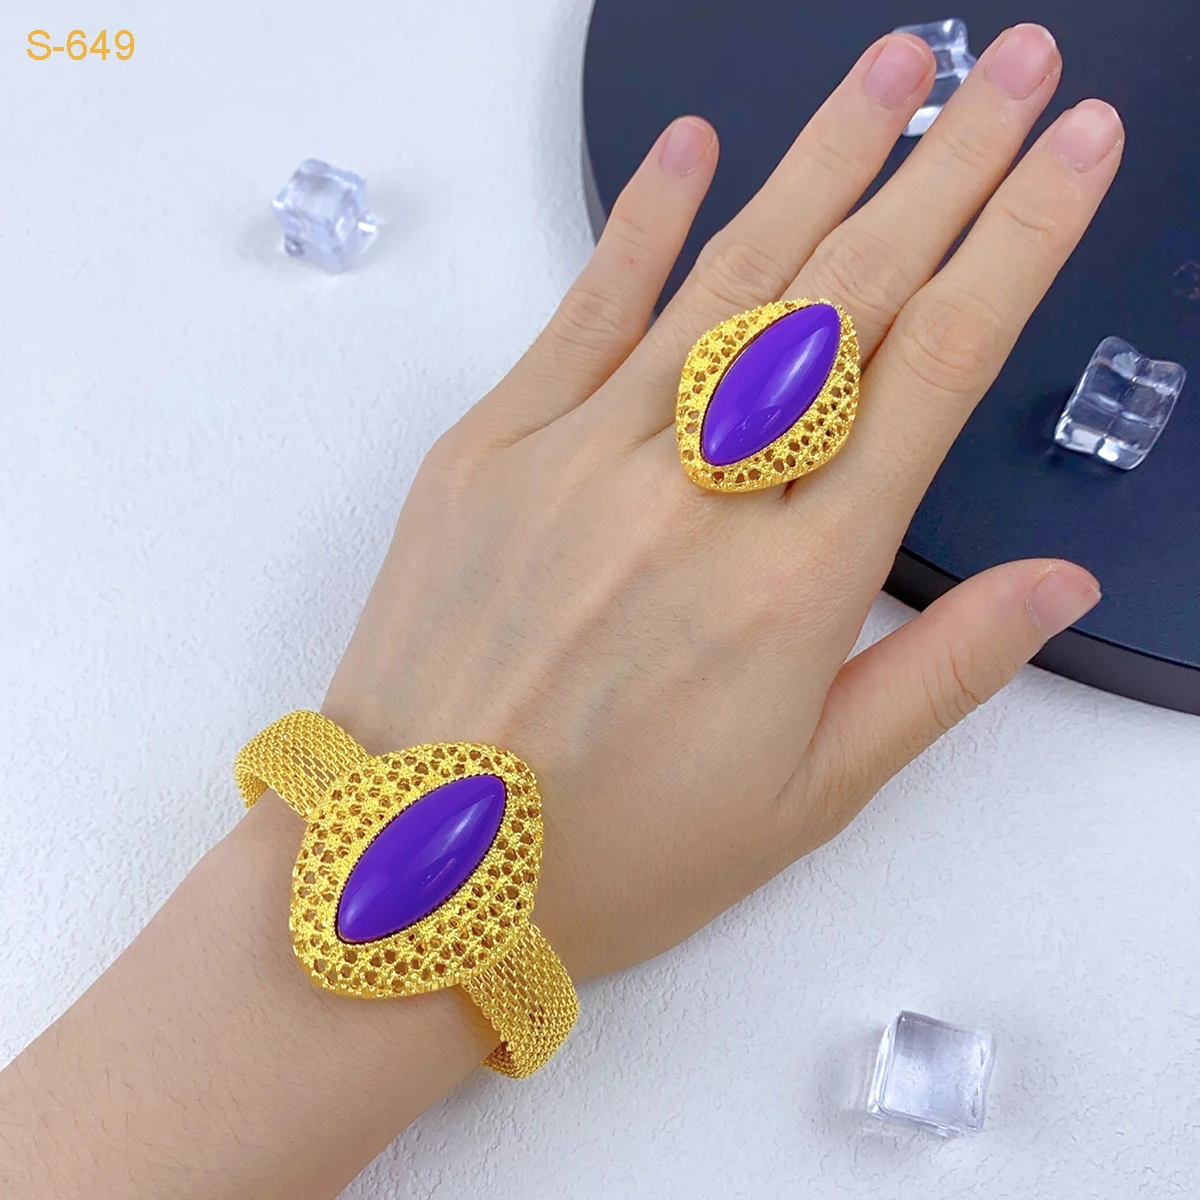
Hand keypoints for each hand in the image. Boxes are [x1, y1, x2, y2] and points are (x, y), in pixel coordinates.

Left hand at [324, 25, 1114, 980]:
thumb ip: (940, 673)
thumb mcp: (808, 795)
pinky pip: (581, 312)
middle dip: (943, 166)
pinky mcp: (488, 450)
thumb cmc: (611, 853)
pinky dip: (643, 222)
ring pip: (726, 278)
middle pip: (847, 294)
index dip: (1019, 241)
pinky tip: (696, 150)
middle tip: (1005, 67)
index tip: (1073, 150)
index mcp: (792, 585)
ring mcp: (581, 457)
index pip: (935, 369)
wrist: (417, 873)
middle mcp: (694, 498)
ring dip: (819, 159)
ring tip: (889, 73)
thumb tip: (1050, 586)